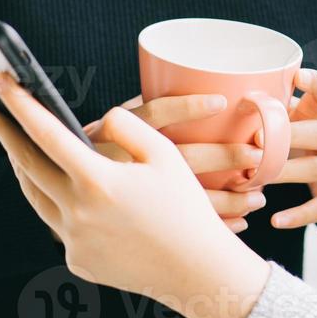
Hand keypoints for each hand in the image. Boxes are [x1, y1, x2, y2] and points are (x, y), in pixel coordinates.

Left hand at [0, 73, 270, 317]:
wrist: (196, 271)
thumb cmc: (185, 208)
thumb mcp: (164, 155)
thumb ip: (125, 126)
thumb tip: (95, 122)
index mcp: (98, 181)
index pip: (47, 133)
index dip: (20, 104)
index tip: (0, 80)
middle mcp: (76, 212)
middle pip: (26, 164)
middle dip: (3, 132)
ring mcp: (73, 240)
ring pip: (34, 195)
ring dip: (23, 167)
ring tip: (15, 145)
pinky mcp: (77, 260)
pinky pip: (59, 223)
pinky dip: (59, 202)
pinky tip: (68, 190)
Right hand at [85, 93, 268, 232]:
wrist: (58, 202)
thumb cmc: (94, 159)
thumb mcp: (108, 132)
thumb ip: (142, 117)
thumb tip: (195, 87)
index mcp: (115, 134)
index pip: (153, 112)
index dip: (186, 105)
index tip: (221, 101)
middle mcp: (122, 163)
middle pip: (179, 158)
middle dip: (222, 157)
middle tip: (257, 154)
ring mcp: (129, 198)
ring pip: (186, 199)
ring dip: (227, 199)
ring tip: (258, 196)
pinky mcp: (135, 228)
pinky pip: (182, 230)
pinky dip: (213, 227)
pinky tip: (239, 225)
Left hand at [263, 68, 316, 229]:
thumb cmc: (312, 138)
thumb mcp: (305, 117)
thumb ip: (277, 107)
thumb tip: (231, 94)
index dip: (316, 81)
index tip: (299, 75)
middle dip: (289, 136)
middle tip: (257, 140)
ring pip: (314, 170)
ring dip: (283, 173)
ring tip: (254, 178)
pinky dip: (297, 216)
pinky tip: (274, 220)